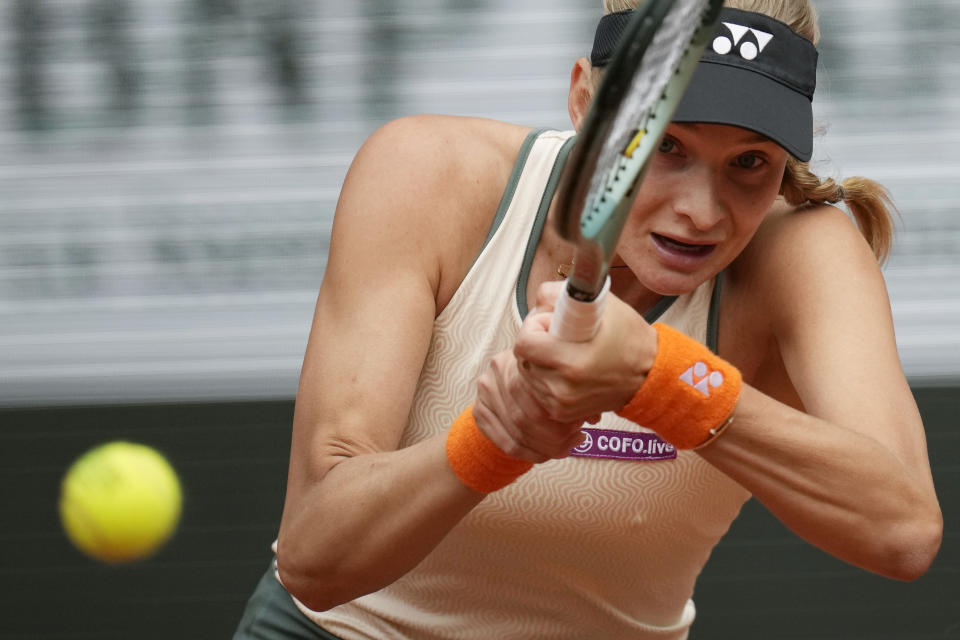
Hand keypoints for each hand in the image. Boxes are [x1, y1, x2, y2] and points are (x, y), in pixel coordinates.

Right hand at [472, 350, 589, 462]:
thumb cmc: (546, 377)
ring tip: (567, 447)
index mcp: (518, 357)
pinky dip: (531, 454)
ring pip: (519, 433)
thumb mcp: (563, 377)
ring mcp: (485, 393)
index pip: (539, 395)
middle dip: (557, 435)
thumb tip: (592, 417)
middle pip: (527, 416)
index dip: (564, 416)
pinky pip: (508, 443)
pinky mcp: (479, 412)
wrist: (513, 378)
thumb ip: (577, 392)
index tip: (582, 424)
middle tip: (578, 438)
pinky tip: (548, 454)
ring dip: (547, 448)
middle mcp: (497, 372)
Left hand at [513, 281, 657, 421]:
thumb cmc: (628, 336)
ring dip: (538, 361)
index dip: (533, 326)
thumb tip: (538, 300)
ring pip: (528, 375)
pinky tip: (565, 370)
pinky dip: (545, 378)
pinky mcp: (562, 413)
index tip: (551, 322)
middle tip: (557, 336)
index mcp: (571, 362)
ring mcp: (561, 404)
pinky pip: (538, 390)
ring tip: (563, 353)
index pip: (523, 344)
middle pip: (523, 359)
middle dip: (535, 343)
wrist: (650, 374)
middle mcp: (563, 388)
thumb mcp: (602, 304)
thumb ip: (561, 294)